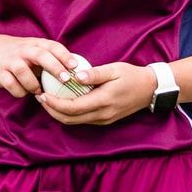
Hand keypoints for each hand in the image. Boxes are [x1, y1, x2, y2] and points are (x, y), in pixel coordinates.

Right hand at [0, 35, 79, 97]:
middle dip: (54, 67)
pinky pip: (10, 84)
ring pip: (22, 71)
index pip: (54, 46)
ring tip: (39, 90)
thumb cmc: (26, 56)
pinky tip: (25, 92)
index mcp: (38, 44)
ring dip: (33, 84)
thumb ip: (57, 60)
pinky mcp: (0, 73)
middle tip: (65, 79)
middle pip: (40, 55)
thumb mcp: (40, 52)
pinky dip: (20, 91)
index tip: (75, 67)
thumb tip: (81, 74)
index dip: (65, 56)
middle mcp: (24, 50)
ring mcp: (10, 60)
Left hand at [36, 62, 156, 125]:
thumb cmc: (132, 76)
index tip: (43, 95)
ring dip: (59, 114)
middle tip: (41, 98)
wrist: (150, 89)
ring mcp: (104, 119)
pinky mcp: (105, 120)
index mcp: (104, 100)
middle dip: (52, 111)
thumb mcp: (114, 69)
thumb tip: (74, 76)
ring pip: (75, 122)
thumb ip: (94, 73)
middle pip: (70, 119)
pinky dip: (70, 114)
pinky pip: (83, 120)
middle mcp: (103, 114)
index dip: (55, 103)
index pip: (72, 107)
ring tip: (49, 101)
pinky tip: (65, 103)